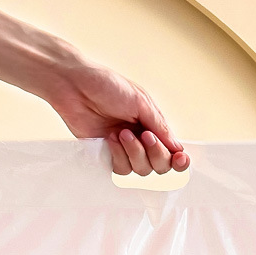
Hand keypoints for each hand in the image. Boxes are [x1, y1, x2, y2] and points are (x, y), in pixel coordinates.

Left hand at [47, 59, 189, 175]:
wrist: (74, 85)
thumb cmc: (106, 84)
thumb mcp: (140, 101)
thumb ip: (160, 126)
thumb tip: (177, 147)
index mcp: (153, 124)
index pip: (172, 150)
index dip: (179, 160)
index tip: (181, 159)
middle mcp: (141, 140)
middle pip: (160, 165)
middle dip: (155, 153)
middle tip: (145, 135)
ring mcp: (124, 149)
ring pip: (141, 170)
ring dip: (134, 152)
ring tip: (121, 133)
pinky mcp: (106, 156)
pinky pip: (121, 170)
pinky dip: (118, 156)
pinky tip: (110, 139)